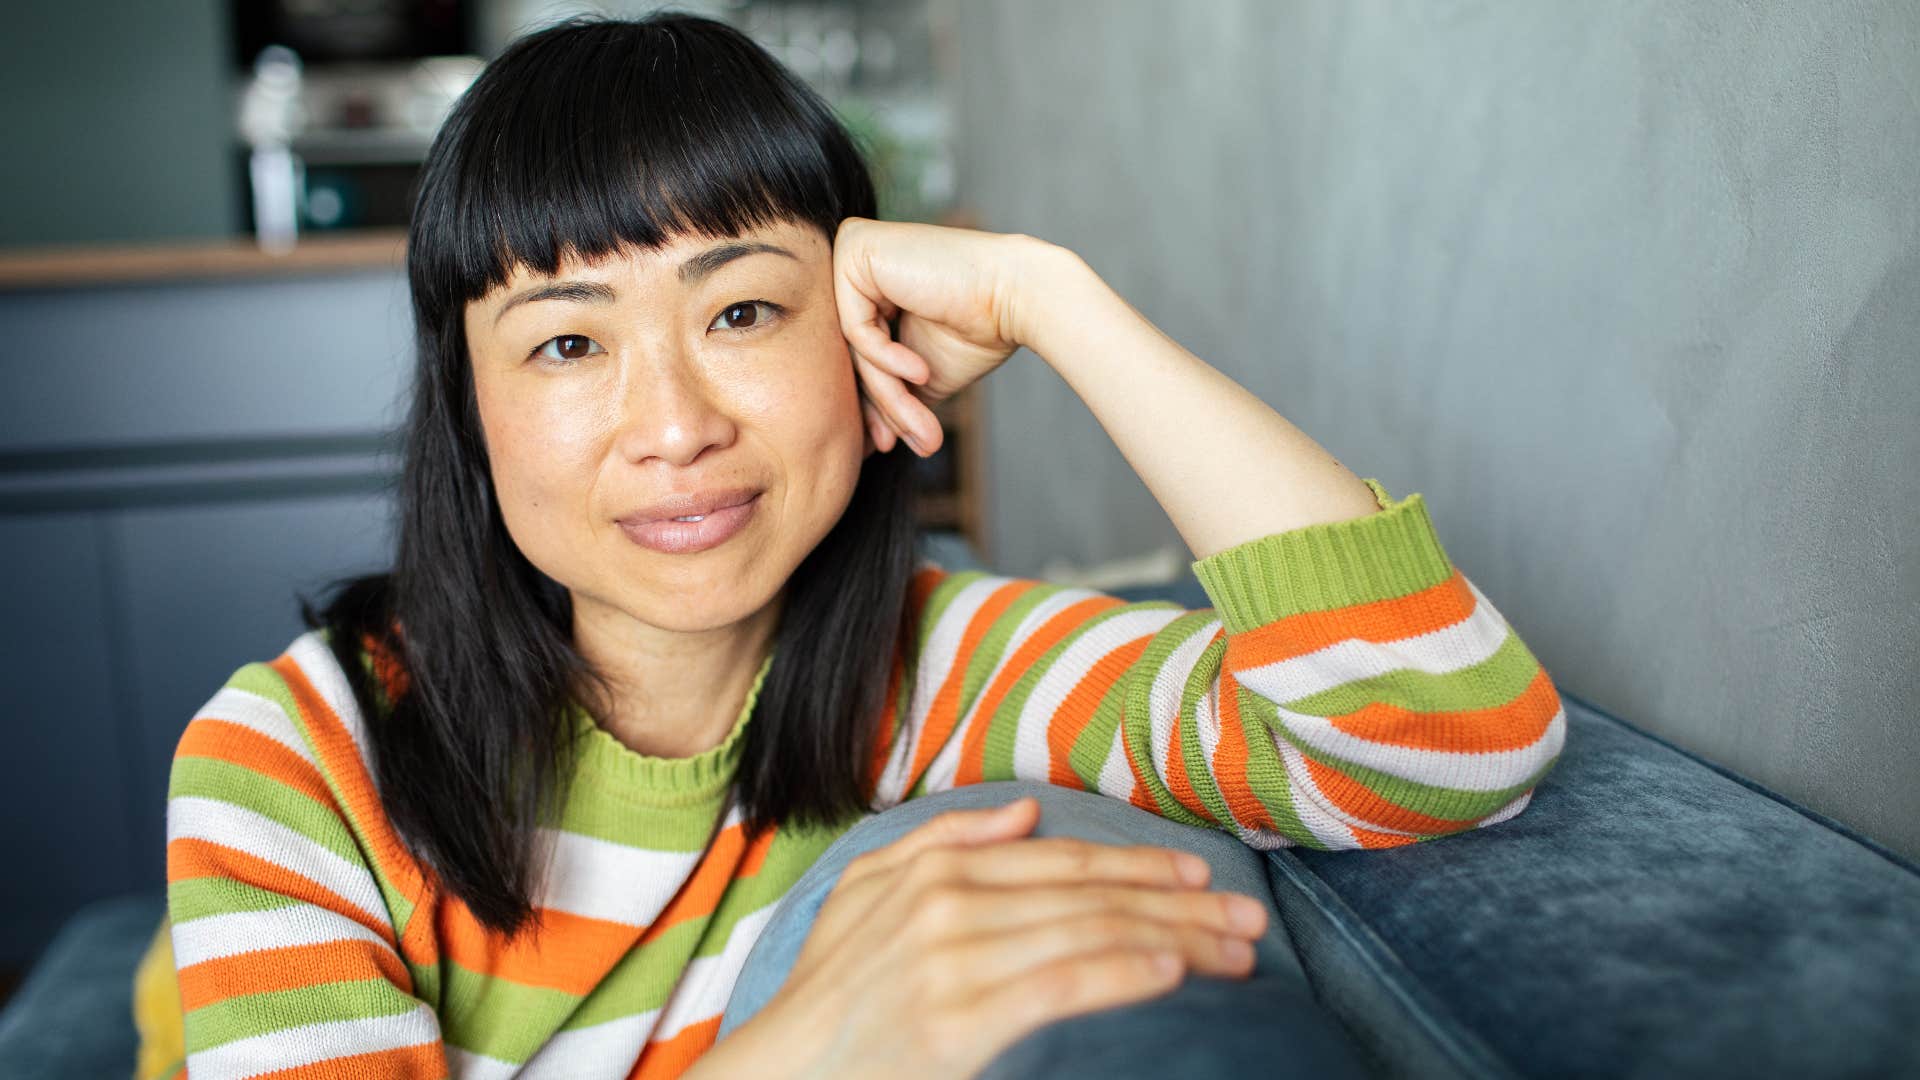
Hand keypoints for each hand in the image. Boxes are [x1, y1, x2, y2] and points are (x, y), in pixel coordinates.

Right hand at [701, 797, 1269, 1079]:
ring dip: (1178, 941)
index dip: (1140, 865)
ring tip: (1236, 953)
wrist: (782, 1073)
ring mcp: (954, 964)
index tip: (1201, 875)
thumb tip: (1025, 812)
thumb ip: (942, 840)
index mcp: (935, 870)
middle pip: (1093, 897)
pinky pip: (1062, 988)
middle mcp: (948, 906)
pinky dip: (1123, 974)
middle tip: (1248, 918)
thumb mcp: (865, 890)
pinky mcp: (961, 1025)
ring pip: (1092, 936)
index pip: (1064, 861)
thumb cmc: (830, 990)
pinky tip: (1172, 972)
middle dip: (1181, 906)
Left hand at [833, 216, 1052, 457]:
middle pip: (854, 353)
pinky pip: (857, 327)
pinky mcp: (855, 249)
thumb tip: (863, 444)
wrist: (1019, 296)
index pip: (858, 355)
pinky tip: (921, 371)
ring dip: (891, 394)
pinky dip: (888, 358)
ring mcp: (852, 253)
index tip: (892, 445)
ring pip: (855, 347)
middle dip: (884, 405)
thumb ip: (889, 392)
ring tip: (923, 429)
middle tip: (907, 444)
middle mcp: (855, 265)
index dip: (876, 404)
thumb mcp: (921, 373)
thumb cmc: (980, 330)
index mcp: (870, 287)